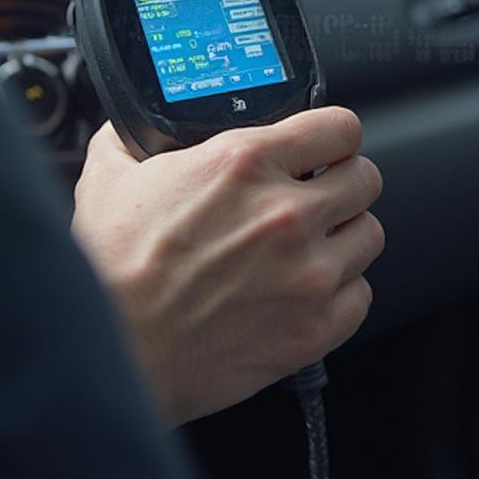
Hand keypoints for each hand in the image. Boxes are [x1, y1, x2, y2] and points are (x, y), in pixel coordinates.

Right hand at [71, 107, 383, 425]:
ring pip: (369, 233)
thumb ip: (136, 138)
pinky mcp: (312, 328)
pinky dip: (341, 291)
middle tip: (317, 195)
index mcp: (246, 163)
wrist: (110, 354)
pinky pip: (361, 294)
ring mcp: (308, 273)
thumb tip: (143, 124)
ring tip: (312, 244)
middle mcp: (287, 214)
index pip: (341, 127)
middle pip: (365, 178)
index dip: (332, 134)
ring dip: (345, 235)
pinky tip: (308, 289)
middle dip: (342, 182)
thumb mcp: (110, 176)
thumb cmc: (109, 271)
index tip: (324, 147)